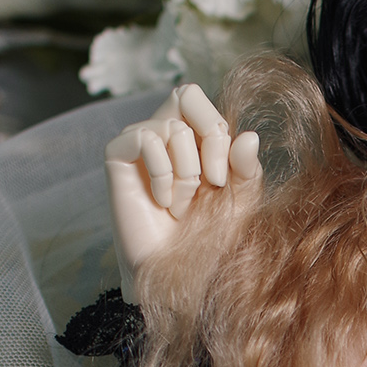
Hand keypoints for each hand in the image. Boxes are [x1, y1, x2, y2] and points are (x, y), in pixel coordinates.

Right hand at [105, 84, 261, 297]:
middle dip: (210, 138)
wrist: (176, 272)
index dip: (219, 133)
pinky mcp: (117, 154)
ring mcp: (138, 141)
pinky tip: (161, 202)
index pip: (205, 103)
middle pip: (186, 93)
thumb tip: (250, 136)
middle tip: (211, 182)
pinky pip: (146, 138)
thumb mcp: (238, 202)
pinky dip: (163, 175)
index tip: (221, 179)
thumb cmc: (205, 237)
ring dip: (187, 175)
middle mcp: (164, 131)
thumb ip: (247, 170)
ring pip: (172, 127)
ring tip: (179, 206)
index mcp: (193, 136)